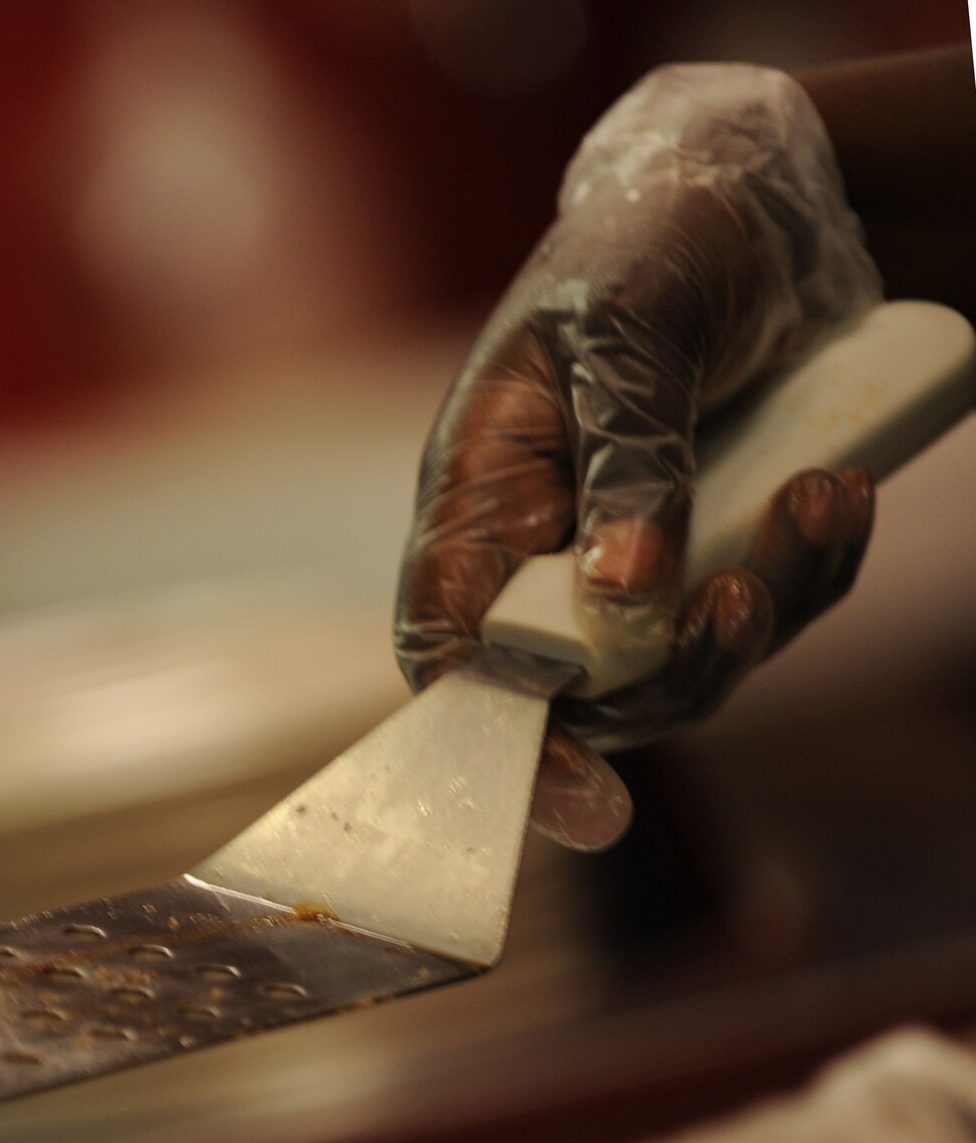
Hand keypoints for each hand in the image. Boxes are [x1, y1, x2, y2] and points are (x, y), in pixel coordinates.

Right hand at [396, 64, 881, 849]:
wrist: (754, 199)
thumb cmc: (648, 243)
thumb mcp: (623, 330)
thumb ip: (624, 464)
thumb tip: (627, 600)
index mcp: (479, 502)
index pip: (451, 655)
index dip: (495, 742)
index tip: (579, 794)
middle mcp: (543, 556)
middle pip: (582, 695)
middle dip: (675, 672)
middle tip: (742, 595)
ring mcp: (629, 568)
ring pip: (685, 671)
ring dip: (765, 610)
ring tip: (822, 499)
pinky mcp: (709, 560)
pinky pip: (760, 618)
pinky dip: (811, 575)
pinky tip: (839, 493)